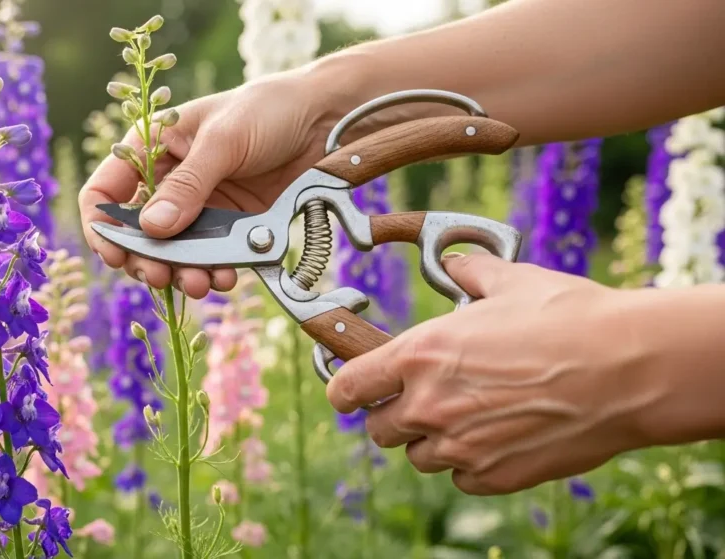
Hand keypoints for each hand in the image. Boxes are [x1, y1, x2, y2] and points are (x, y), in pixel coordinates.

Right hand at [78, 71, 340, 297]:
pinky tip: (224, 276)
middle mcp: (169, 181)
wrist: (326, 120)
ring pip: (174, 253)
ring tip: (199, 283)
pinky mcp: (230, 227)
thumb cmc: (268, 110)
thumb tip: (152, 229)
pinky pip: (211, 258)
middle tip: (161, 278)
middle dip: (146, 260)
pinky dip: (213, 272)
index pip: (105, 192)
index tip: (115, 255)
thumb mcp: (224, 141)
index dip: (103, 226)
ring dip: (181, 274)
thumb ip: (189, 185)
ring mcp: (199, 207)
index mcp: (151, 147)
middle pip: (137, 234)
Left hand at [326, 252, 660, 495]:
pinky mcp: (494, 477)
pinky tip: (497, 438)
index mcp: (419, 355)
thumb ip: (470, 273)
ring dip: (433, 441)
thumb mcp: (512, 281)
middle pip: (379, 429)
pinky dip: (470, 464)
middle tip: (423, 398)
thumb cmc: (570, 319)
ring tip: (469, 416)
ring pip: (419, 457)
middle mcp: (428, 405)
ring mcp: (460, 447)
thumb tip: (457, 264)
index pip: (347, 388)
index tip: (352, 392)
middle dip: (394, 415)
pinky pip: (461, 479)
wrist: (629, 370)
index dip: (345, 391)